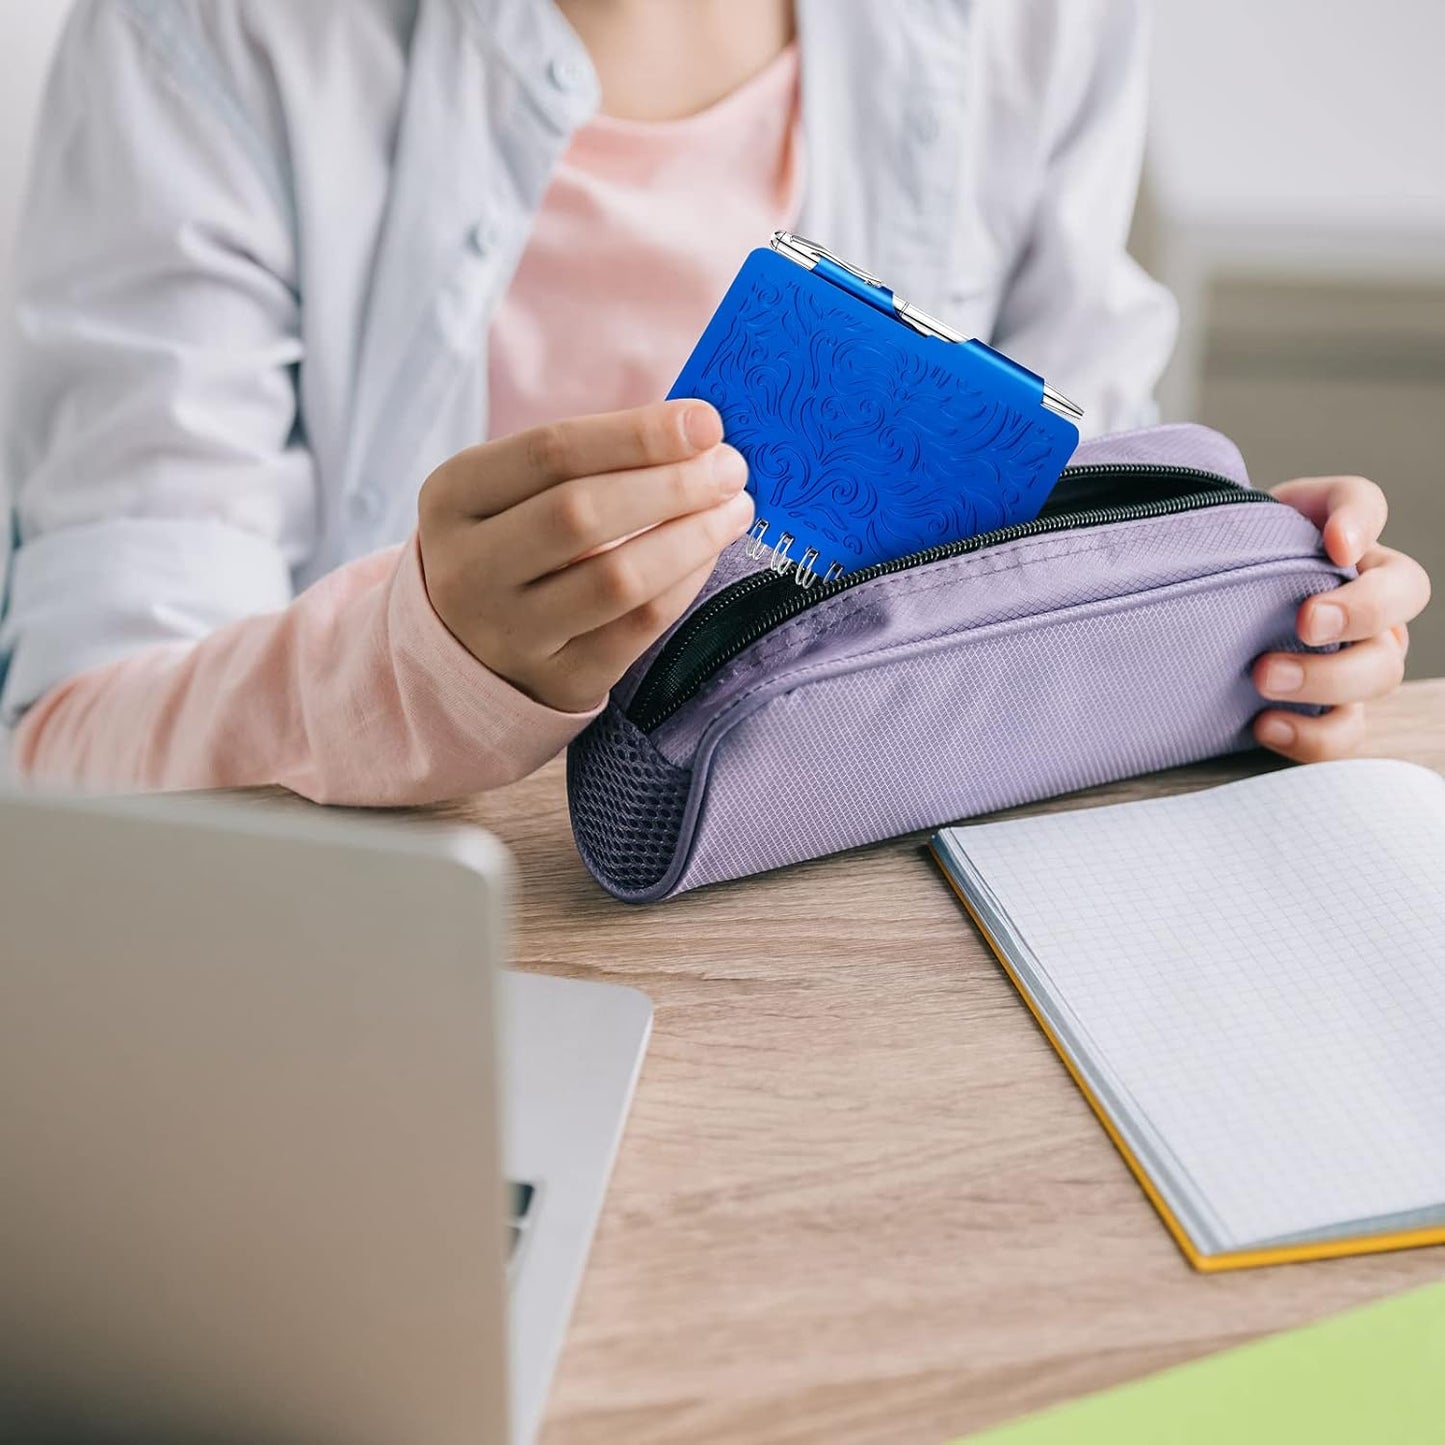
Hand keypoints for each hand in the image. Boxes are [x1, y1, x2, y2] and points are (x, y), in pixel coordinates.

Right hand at [418, 400, 753, 712]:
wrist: (469, 651)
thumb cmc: (512, 545)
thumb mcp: (515, 492)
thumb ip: (591, 458)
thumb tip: (698, 431)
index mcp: (451, 497)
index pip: (551, 452)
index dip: (637, 434)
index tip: (707, 422)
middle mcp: (467, 569)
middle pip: (581, 512)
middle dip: (672, 484)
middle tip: (731, 469)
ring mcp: (508, 634)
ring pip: (617, 577)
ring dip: (692, 536)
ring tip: (734, 509)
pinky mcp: (556, 680)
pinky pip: (638, 628)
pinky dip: (685, 584)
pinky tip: (708, 555)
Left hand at [1252, 476, 1429, 761]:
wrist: (1205, 617)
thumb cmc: (1236, 568)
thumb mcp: (1256, 524)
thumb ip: (1305, 516)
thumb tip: (1342, 543)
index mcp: (1352, 553)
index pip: (1372, 516)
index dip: (1362, 527)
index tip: (1334, 547)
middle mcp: (1368, 609)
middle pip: (1398, 607)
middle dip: (1357, 616)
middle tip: (1303, 624)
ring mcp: (1355, 663)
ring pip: (1380, 675)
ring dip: (1327, 680)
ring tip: (1264, 678)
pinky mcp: (1329, 711)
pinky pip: (1343, 733)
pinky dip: (1310, 734)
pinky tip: (1265, 724)